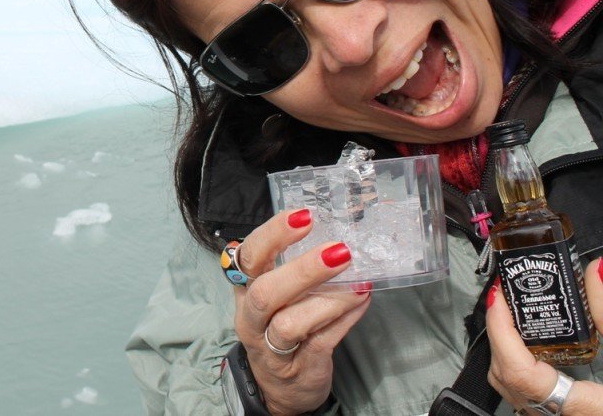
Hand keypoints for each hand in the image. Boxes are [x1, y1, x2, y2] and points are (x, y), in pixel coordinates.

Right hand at [231, 209, 370, 415]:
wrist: (280, 389)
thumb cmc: (279, 329)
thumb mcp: (276, 296)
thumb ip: (293, 269)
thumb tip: (334, 237)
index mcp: (245, 290)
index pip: (248, 257)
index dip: (272, 235)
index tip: (303, 216)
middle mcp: (251, 318)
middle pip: (265, 293)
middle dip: (302, 270)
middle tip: (338, 250)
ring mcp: (272, 347)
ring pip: (290, 324)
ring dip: (328, 299)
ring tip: (359, 282)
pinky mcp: (299, 366)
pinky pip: (321, 341)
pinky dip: (344, 318)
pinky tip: (361, 299)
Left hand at [486, 257, 602, 413]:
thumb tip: (598, 270)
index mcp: (583, 410)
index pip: (520, 373)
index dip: (501, 332)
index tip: (499, 299)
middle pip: (506, 377)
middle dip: (499, 332)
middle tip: (505, 296)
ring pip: (512, 388)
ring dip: (505, 347)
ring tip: (512, 313)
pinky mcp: (564, 415)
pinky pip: (526, 392)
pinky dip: (519, 361)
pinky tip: (530, 339)